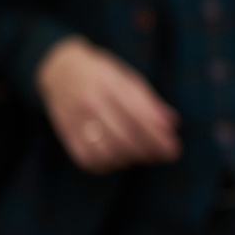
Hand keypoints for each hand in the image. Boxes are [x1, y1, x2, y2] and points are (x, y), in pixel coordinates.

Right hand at [37, 36, 179, 173]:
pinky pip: (88, 159)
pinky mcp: (66, 133)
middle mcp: (90, 102)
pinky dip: (108, 165)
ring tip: (144, 155)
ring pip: (106, 152)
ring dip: (131, 159)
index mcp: (109, 84)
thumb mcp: (128, 78)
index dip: (158, 137)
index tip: (174, 149)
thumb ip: (150, 102)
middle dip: (149, 151)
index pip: (137, 117)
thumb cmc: (103, 75)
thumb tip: (173, 124)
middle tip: (164, 155)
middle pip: (123, 137)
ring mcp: (75, 119)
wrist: (60, 70)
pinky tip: (119, 158)